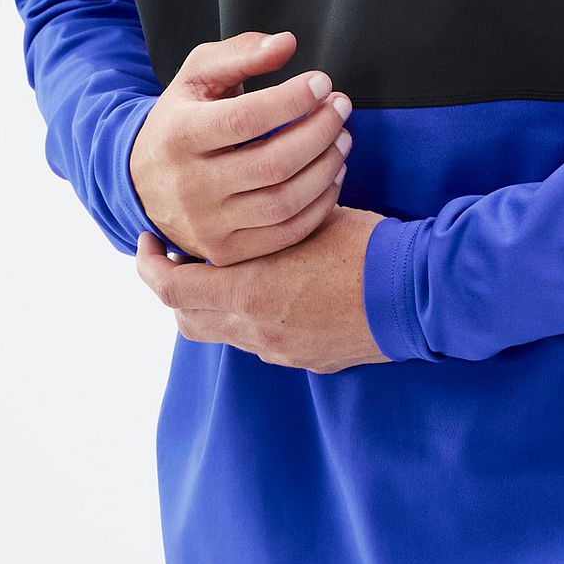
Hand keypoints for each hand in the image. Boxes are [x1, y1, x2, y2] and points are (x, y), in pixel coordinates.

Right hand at [130, 30, 352, 265]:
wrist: (142, 180)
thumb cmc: (182, 117)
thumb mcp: (198, 75)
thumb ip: (241, 53)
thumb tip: (287, 45)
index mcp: (179, 135)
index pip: (245, 119)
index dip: (291, 100)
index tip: (322, 83)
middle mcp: (189, 186)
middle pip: (271, 164)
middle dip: (319, 132)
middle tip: (342, 108)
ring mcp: (207, 225)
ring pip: (282, 203)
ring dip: (325, 168)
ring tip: (343, 138)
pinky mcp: (225, 252)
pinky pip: (285, 235)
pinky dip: (319, 206)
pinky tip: (332, 175)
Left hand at [135, 203, 391, 372]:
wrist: (416, 295)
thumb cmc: (366, 247)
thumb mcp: (309, 219)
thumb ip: (267, 223)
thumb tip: (247, 204)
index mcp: (248, 291)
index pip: (170, 288)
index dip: (149, 266)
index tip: (148, 243)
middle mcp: (254, 328)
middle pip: (187, 318)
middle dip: (175, 288)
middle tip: (178, 258)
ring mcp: (279, 350)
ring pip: (221, 333)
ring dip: (212, 305)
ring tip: (224, 273)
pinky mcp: (304, 360)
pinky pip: (258, 342)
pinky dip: (249, 319)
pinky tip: (272, 291)